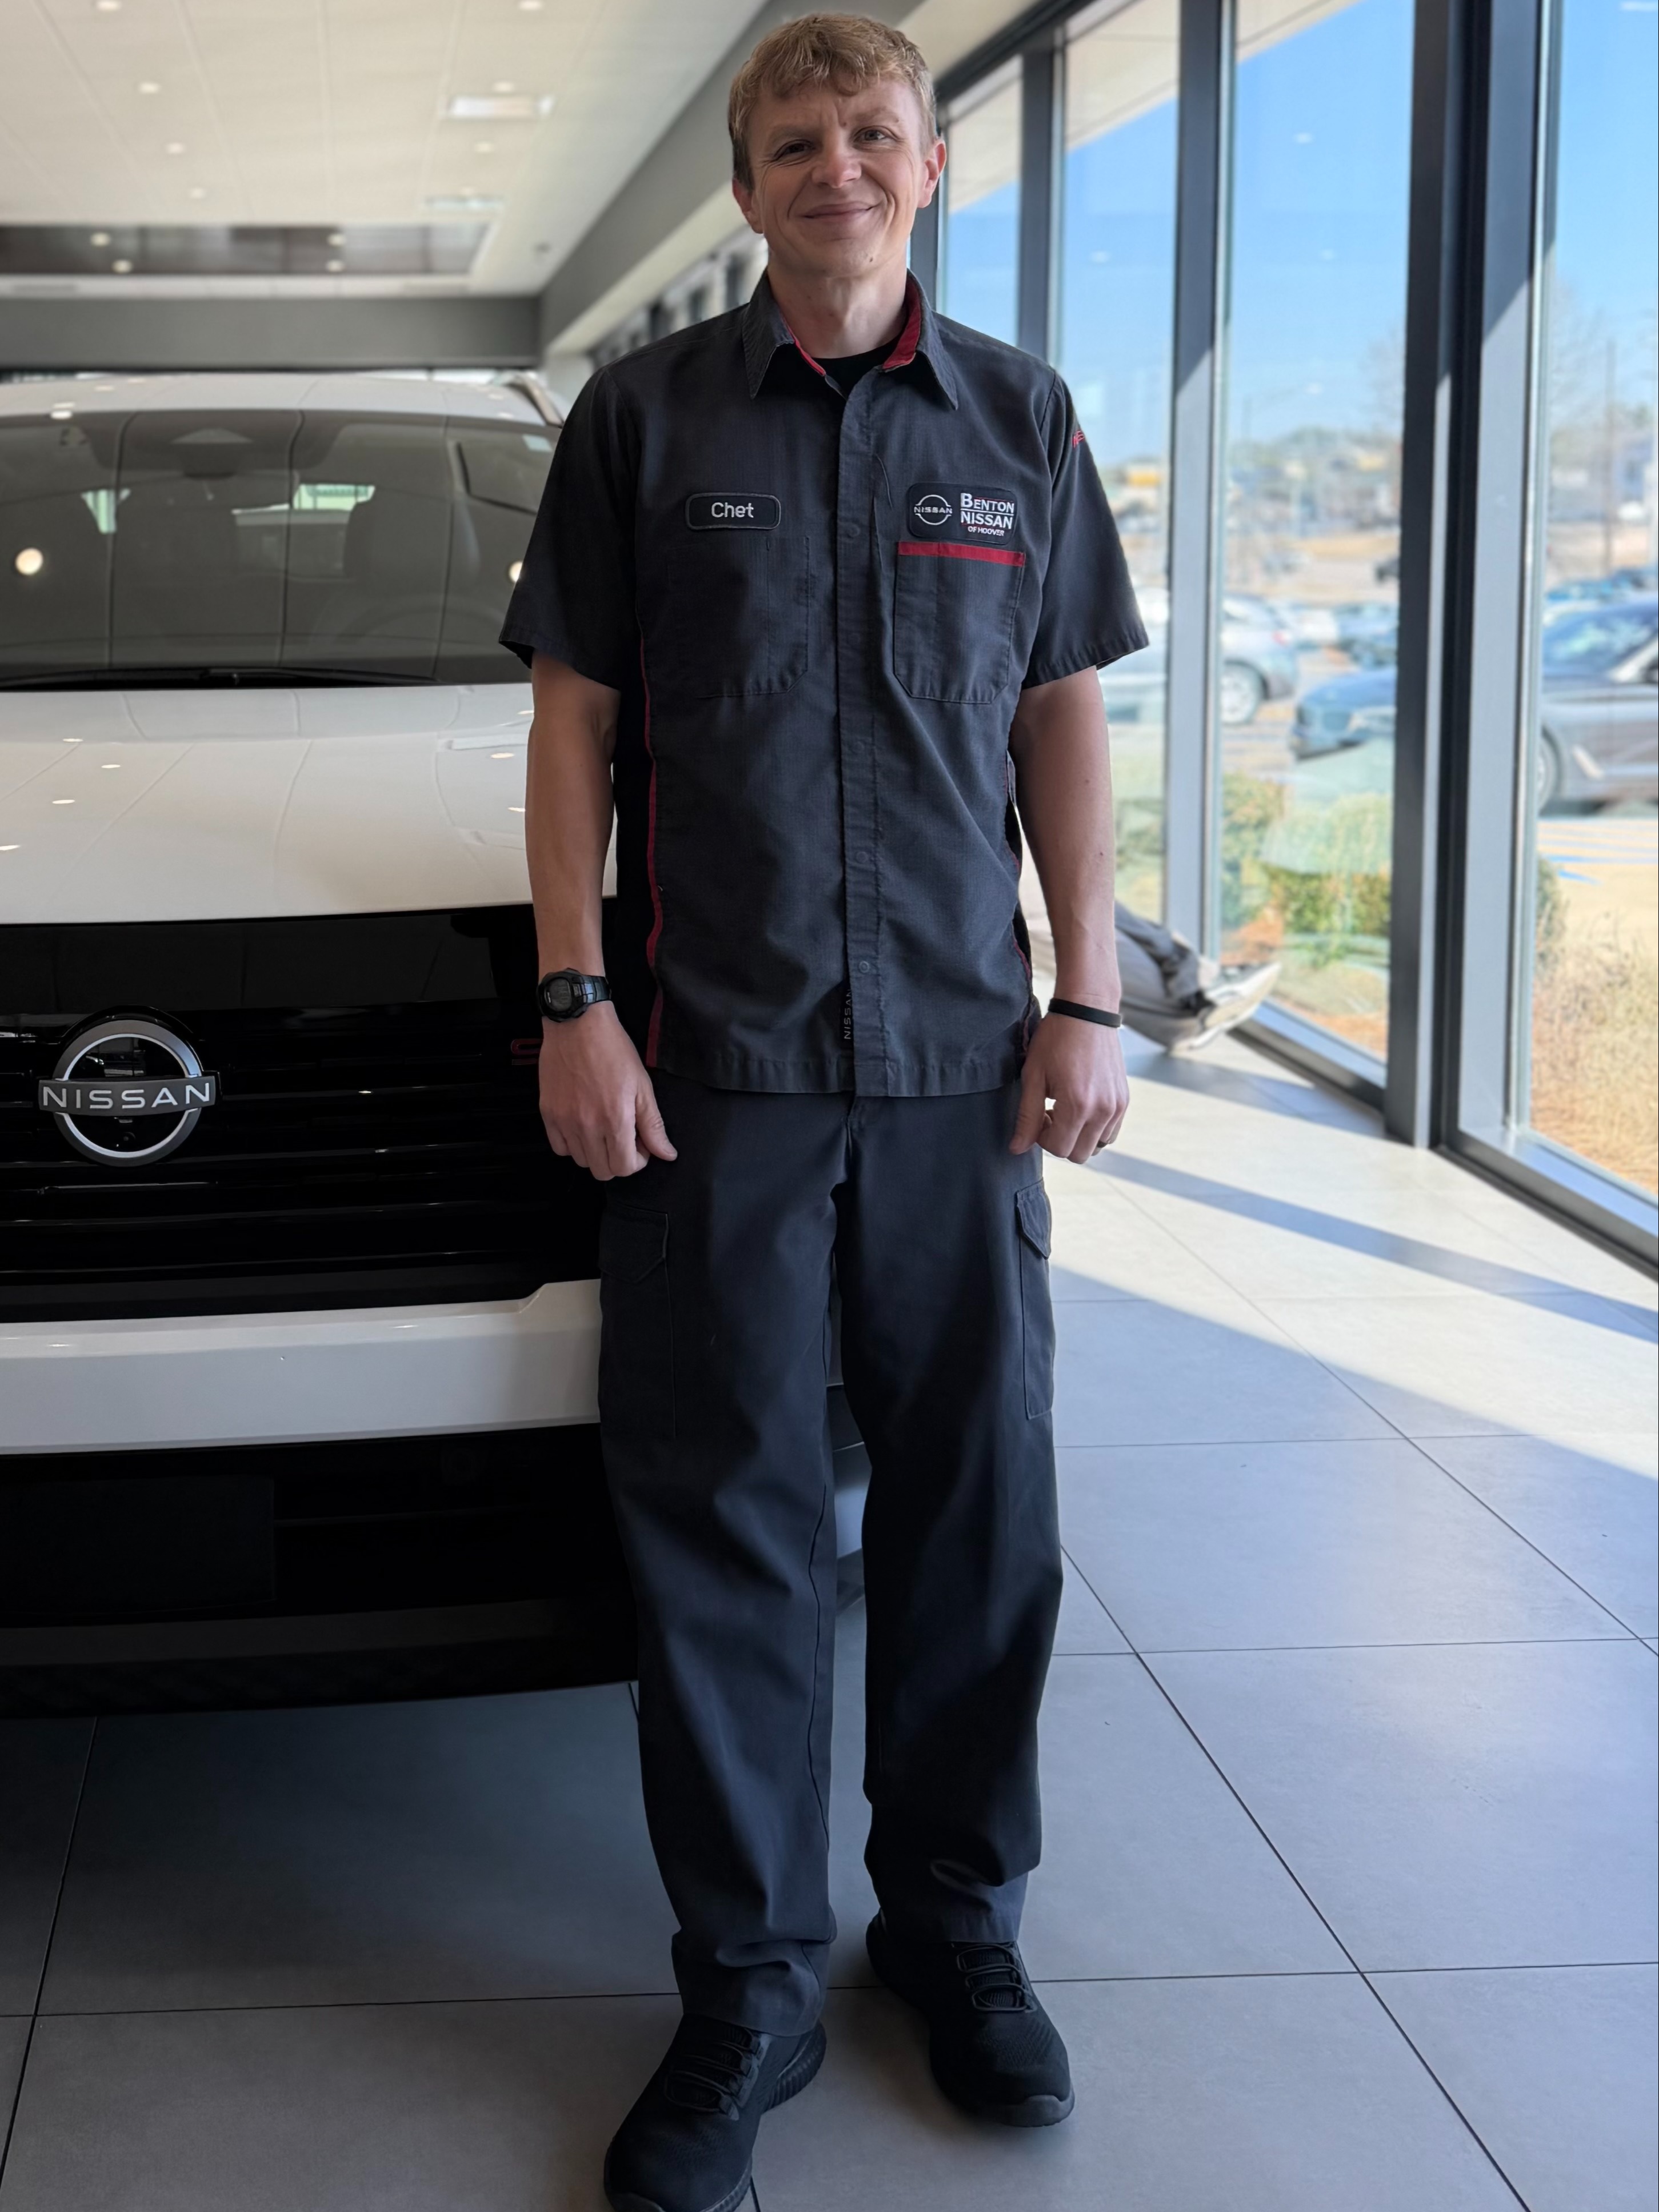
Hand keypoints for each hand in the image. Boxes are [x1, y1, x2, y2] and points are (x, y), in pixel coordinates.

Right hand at [538, 1005, 677, 1180]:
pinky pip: (559, 1147)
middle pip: (602, 1171)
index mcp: (615, 1120)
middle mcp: (587, 1126)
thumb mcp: (643, 1087)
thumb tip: (667, 1154)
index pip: (625, 1168)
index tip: (640, 1144)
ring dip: (596, 1152)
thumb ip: (653, 1125)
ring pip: (581, 1161)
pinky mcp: (548, 1114)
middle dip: (618, 1160)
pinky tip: (582, 1126)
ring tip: (603, 1129)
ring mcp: (564, 1121)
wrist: (578, 1024)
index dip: (638, 1161)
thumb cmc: (613, 1050)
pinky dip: (572, 1144)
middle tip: (623, 1137)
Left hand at [1010, 1013, 1129, 1161]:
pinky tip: (1082, 1106)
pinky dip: (1095, 1128)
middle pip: (1079, 1154)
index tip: (1038, 1117)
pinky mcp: (1124, 1100)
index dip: (1042, 1139)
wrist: (1088, 1012)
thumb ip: (1027, 1117)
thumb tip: (1016, 1149)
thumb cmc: (1056, 1040)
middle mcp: (1103, 1110)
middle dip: (1061, 1141)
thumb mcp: (1033, 1076)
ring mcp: (1117, 1106)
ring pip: (1097, 1146)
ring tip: (1066, 1109)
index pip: (1059, 1149)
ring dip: (1079, 1137)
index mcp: (1078, 1106)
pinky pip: (1111, 1132)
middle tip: (1050, 1114)